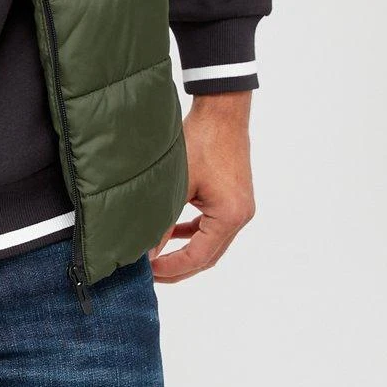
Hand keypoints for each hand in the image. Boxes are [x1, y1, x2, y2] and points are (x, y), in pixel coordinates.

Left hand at [150, 90, 255, 281]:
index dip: (172, 267)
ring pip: (211, 243)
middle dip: (180, 266)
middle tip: (152, 274)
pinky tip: (174, 232)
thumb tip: (145, 250)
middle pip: (208, 255)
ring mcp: (240, 207)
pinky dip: (194, 232)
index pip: (199, 256)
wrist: (221, 111)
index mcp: (229, 216)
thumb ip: (162, 220)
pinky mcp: (234, 198)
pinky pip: (213, 225)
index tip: (149, 273)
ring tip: (159, 259)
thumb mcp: (177, 184)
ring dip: (187, 251)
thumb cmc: (200, 140)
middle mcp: (240, 216)